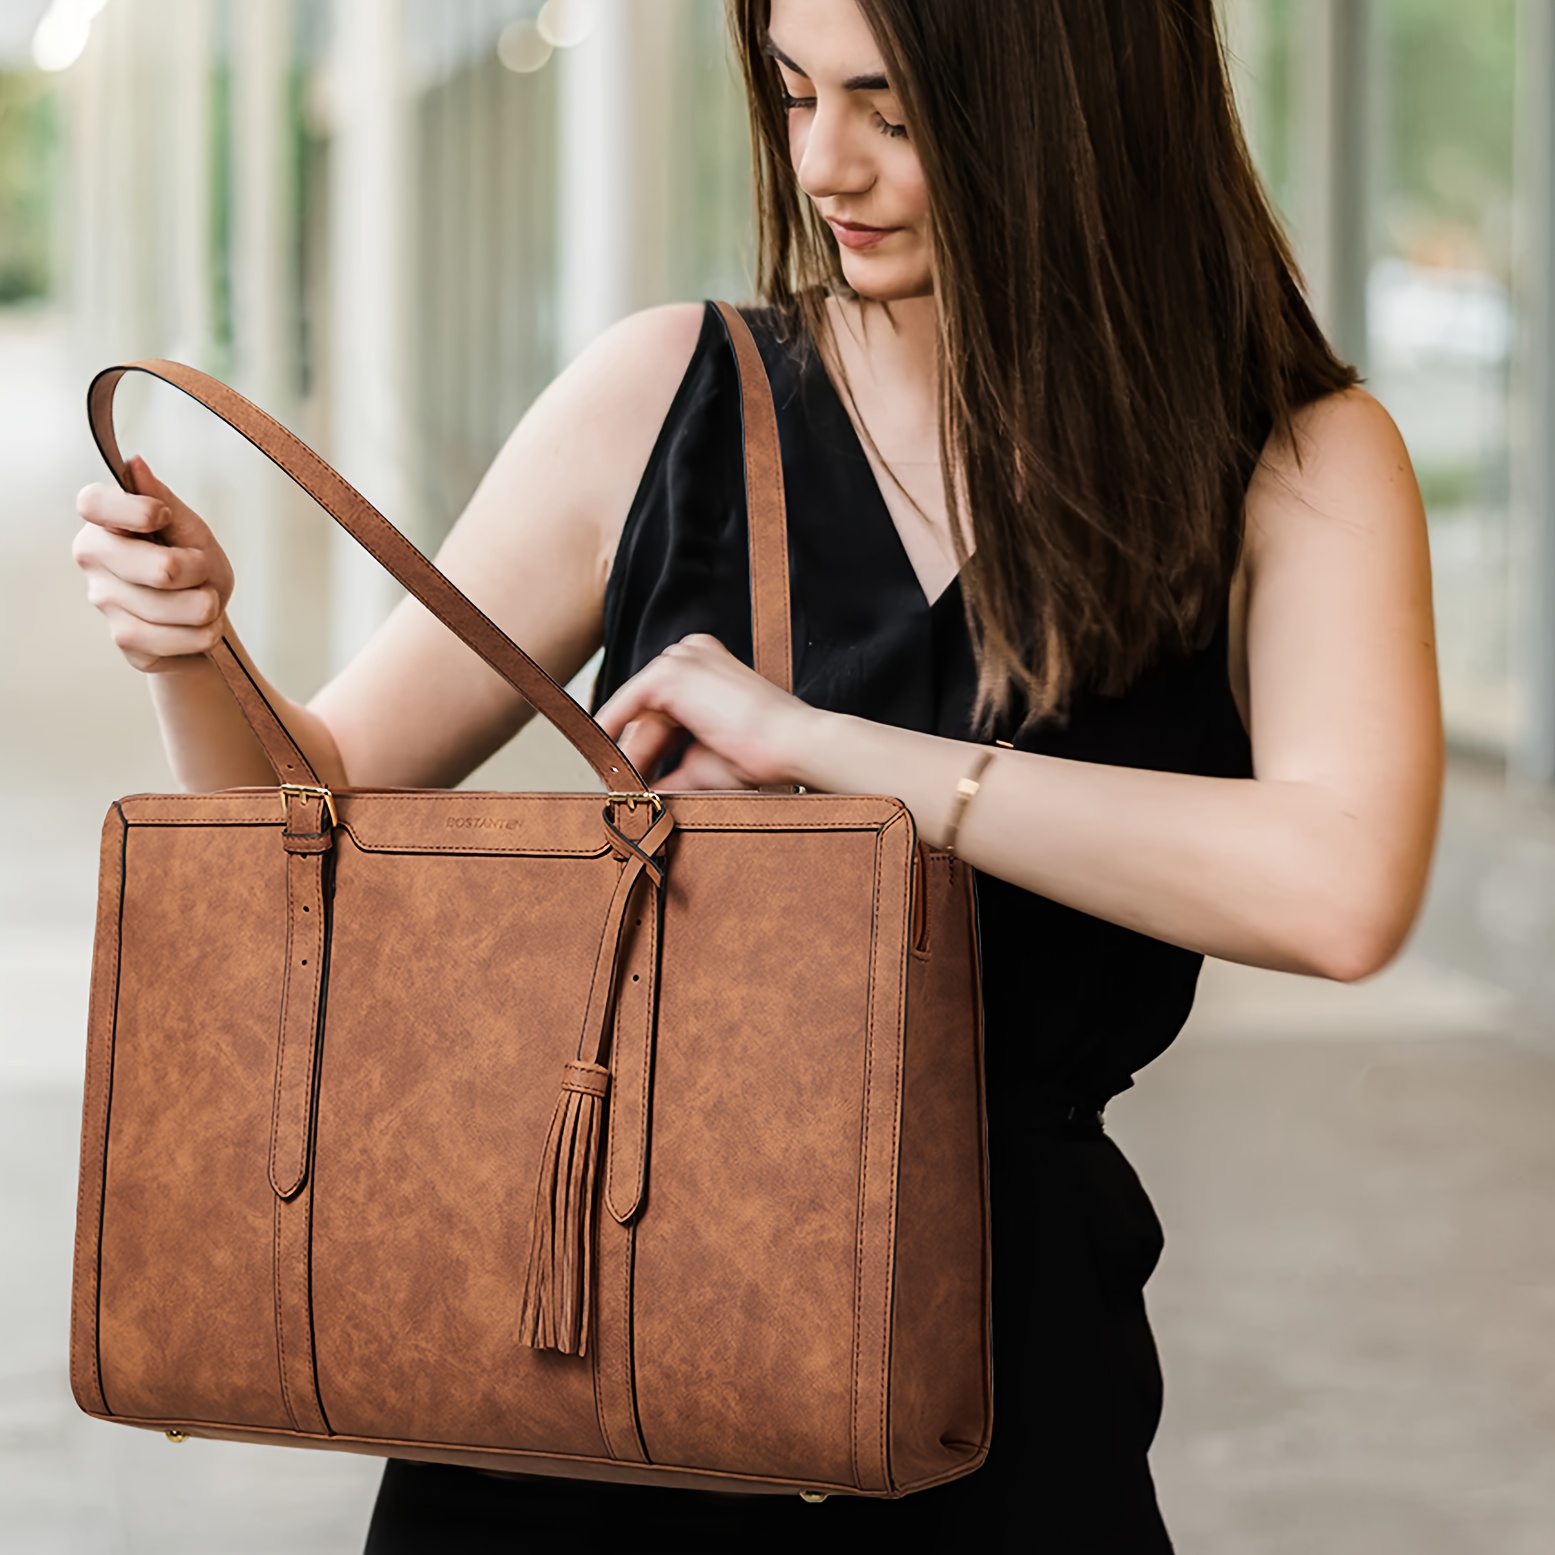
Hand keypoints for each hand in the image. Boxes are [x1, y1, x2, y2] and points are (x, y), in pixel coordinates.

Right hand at [73, 455, 234, 672]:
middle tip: (200, 571)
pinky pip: (180, 637)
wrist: (197, 621)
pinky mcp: (124, 638)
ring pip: (178, 607)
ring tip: (200, 601)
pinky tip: (197, 626)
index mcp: (106, 523)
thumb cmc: (191, 570)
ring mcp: (105, 601)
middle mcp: (95, 559)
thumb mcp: (189, 530)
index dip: (134, 510)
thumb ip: (164, 500)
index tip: (161, 516)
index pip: (92, 503)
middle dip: (201, 573)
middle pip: (163, 569)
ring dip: (206, 606)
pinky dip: (203, 633)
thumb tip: (134, 465)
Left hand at [595, 634, 822, 790]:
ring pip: (639, 710)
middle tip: (623, 792)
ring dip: (627, 751)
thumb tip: (639, 798)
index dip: (646, 750)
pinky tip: (607, 762)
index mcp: (707, 669)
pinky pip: (627, 703)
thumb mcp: (703, 763)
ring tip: (621, 789)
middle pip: (648, 711)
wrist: (790, 744)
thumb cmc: (761, 755)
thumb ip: (669, 774)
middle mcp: (692, 656)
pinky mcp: (672, 672)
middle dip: (635, 754)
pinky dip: (613, 732)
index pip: (664, 710)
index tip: (632, 780)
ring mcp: (682, 658)